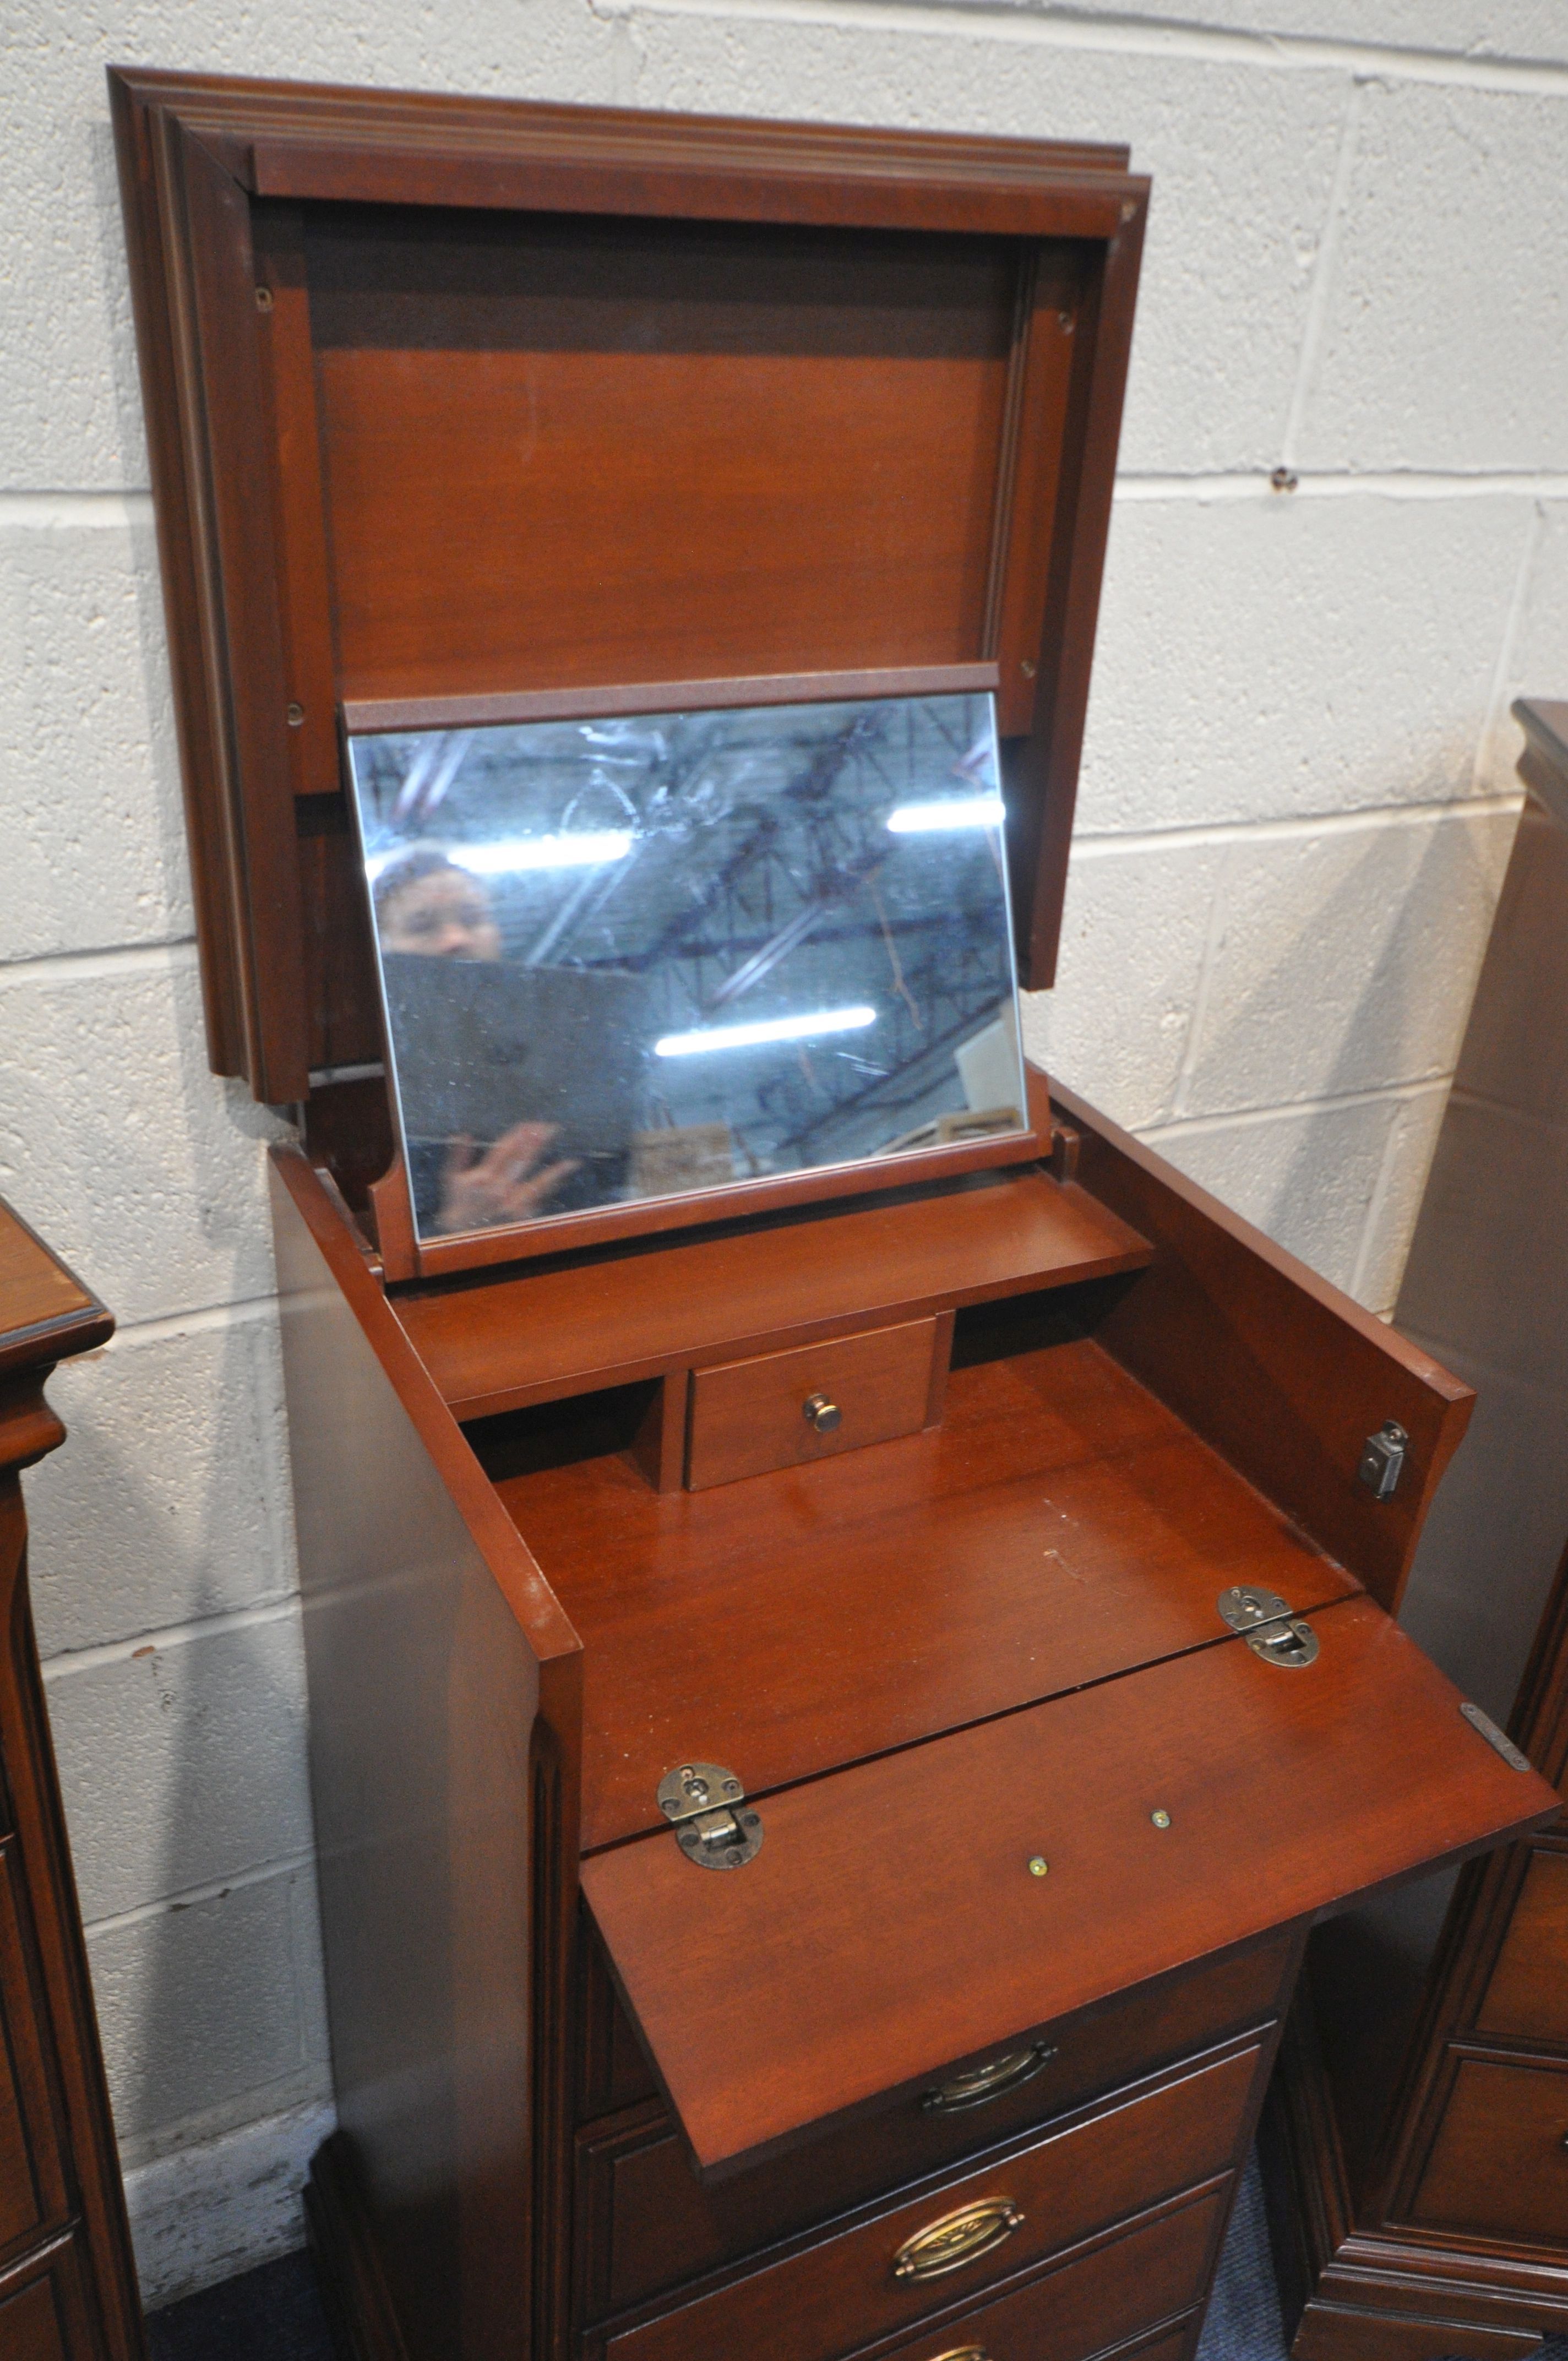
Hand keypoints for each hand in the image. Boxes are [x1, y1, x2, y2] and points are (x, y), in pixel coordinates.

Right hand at [434, 1123, 579, 1234]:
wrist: (460, 1238)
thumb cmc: (458, 1206)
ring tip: (571, 1160)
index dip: (518, 1137)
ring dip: (555, 1169)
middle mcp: (500, 1188)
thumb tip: (463, 1134)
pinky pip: (539, 1197)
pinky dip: (553, 1182)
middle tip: (551, 1128)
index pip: (504, 1151)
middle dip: (536, 1144)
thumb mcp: (451, 1180)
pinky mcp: (520, 1215)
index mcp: (484, 1177)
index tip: (530, 1125)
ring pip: (538, 1181)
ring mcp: (512, 1203)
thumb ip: (458, 1156)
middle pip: (522, 1162)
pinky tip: (565, 1170)